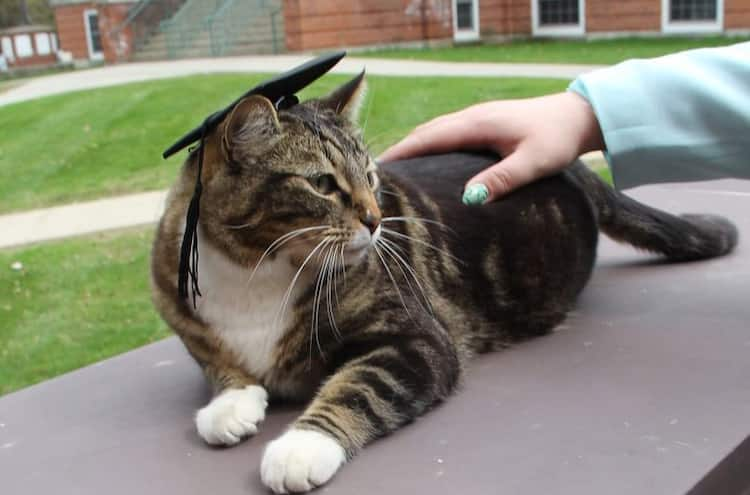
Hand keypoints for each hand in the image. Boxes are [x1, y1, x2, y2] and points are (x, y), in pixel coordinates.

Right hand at [378, 91, 604, 203]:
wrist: (578, 115)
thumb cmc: (557, 139)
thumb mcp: (533, 163)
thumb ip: (502, 179)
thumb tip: (470, 198)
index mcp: (477, 124)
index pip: (429, 138)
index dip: (402, 152)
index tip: (379, 170)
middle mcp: (472, 117)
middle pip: (426, 132)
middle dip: (402, 151)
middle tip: (380, 177)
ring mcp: (477, 117)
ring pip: (435, 131)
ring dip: (414, 147)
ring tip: (397, 171)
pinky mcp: (484, 122)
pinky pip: (447, 132)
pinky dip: (430, 144)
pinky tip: (428, 160)